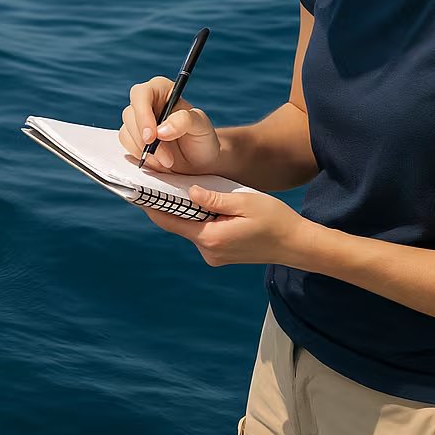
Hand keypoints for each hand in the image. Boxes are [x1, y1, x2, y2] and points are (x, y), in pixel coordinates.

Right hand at [119, 75, 221, 174]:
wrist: (199, 161)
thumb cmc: (201, 138)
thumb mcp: (201, 126)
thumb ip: (184, 121)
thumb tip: (161, 130)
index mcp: (162, 90)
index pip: (142, 94)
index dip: (143, 113)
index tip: (152, 136)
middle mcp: (147, 103)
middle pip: (130, 114)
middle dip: (146, 139)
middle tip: (166, 157)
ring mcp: (138, 121)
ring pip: (126, 132)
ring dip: (145, 151)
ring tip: (168, 161)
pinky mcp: (133, 138)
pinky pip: (127, 145)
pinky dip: (141, 156)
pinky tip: (158, 161)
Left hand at [143, 186, 309, 267]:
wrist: (297, 245)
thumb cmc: (276, 221)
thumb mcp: (246, 202)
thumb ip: (214, 197)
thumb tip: (189, 191)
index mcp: (211, 238)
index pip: (169, 220)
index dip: (151, 204)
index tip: (137, 188)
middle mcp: (208, 251)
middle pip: (177, 224)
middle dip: (169, 203)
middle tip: (157, 179)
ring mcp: (214, 255)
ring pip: (190, 227)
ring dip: (187, 210)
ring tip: (183, 186)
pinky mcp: (221, 254)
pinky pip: (202, 232)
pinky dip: (200, 218)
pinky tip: (204, 202)